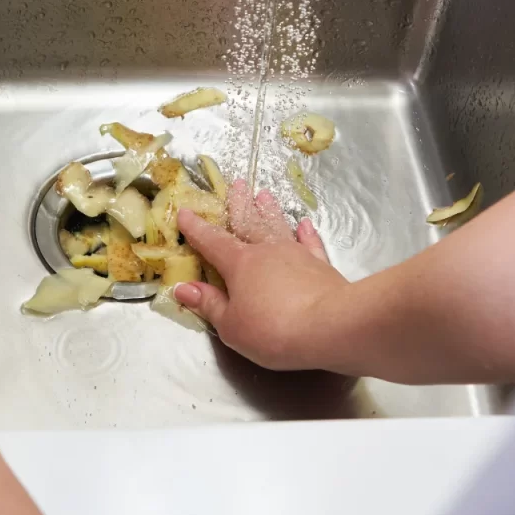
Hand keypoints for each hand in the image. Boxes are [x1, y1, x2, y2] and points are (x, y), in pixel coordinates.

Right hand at [176, 181, 352, 371]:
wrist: (331, 327)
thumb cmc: (273, 330)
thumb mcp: (231, 326)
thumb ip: (209, 304)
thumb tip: (183, 287)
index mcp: (239, 264)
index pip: (212, 242)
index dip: (196, 229)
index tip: (185, 213)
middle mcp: (266, 251)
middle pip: (248, 223)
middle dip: (239, 205)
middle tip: (237, 184)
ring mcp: (296, 255)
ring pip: (278, 227)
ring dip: (270, 211)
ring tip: (264, 194)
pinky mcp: (321, 266)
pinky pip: (311, 244)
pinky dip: (307, 233)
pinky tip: (305, 224)